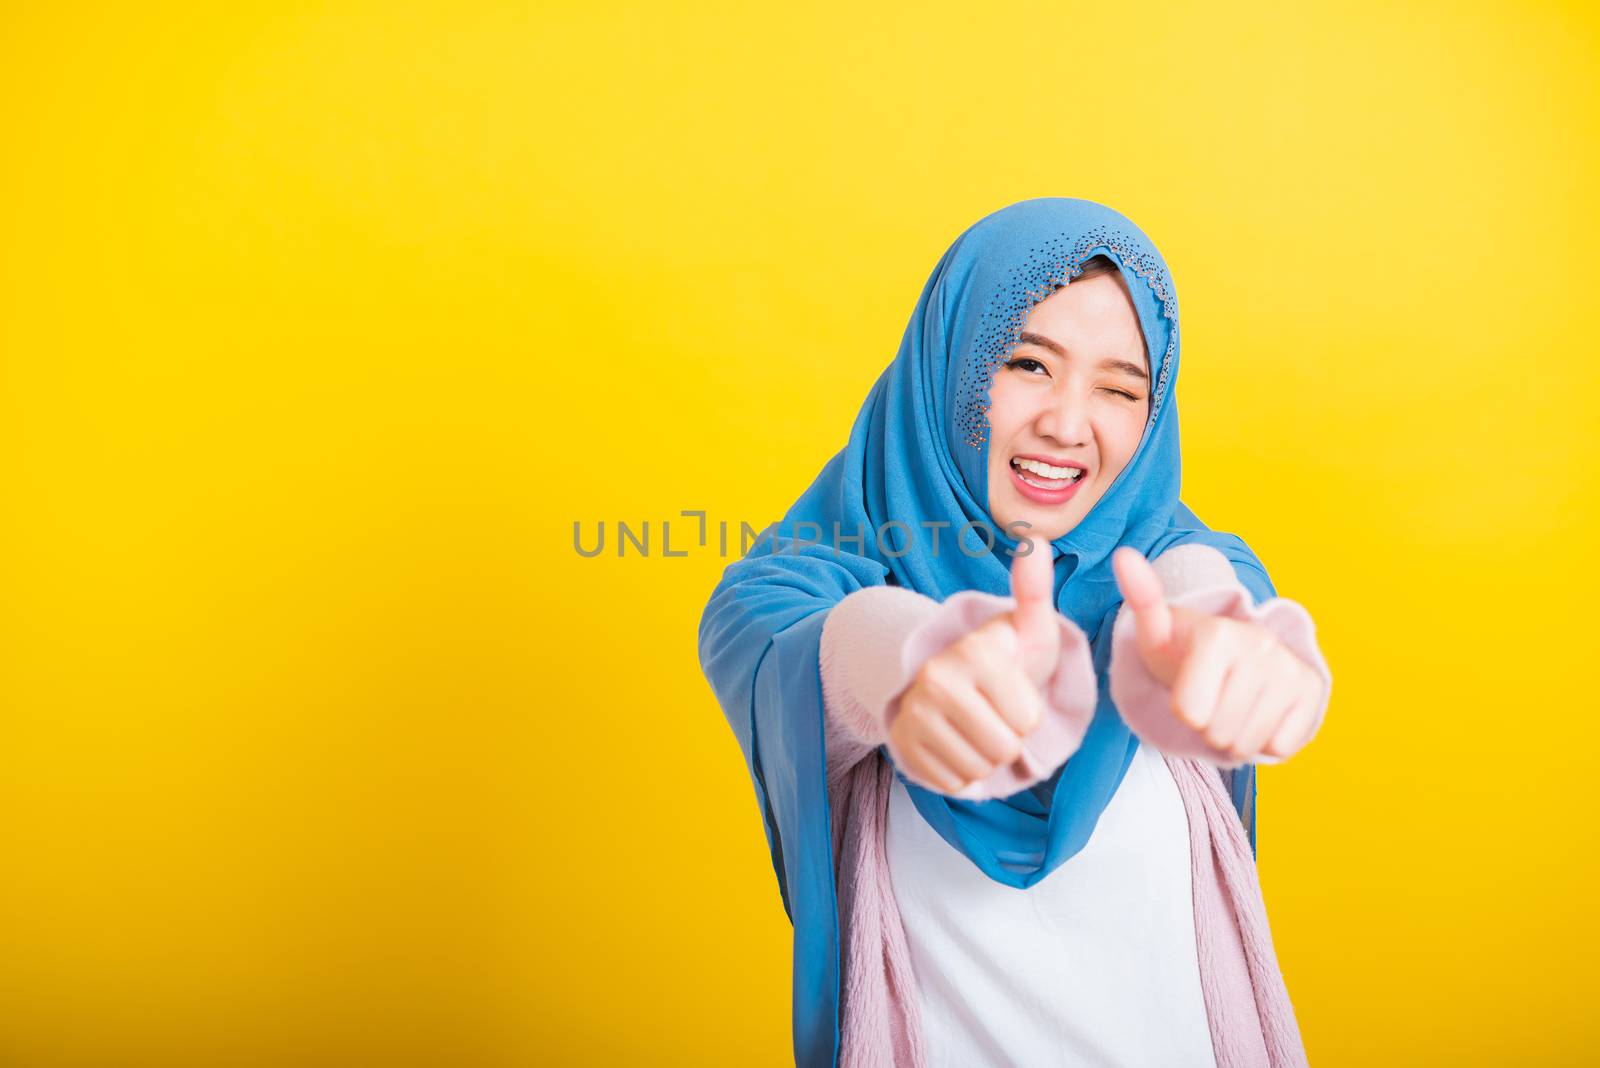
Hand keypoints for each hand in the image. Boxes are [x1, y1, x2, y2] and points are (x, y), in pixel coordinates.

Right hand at [889, 534, 1060, 791]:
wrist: (952, 678)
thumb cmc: (1005, 657)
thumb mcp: (1028, 626)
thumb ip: (1035, 590)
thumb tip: (1039, 542)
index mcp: (972, 653)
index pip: (1027, 720)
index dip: (1029, 711)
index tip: (1012, 689)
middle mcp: (935, 681)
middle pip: (1004, 748)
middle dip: (1009, 737)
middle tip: (995, 711)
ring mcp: (913, 715)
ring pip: (979, 768)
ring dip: (987, 755)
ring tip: (977, 725)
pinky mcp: (902, 746)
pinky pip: (954, 782)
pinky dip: (962, 770)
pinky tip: (957, 743)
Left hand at [1111, 547, 1325, 761]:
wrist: (1231, 656)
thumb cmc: (1184, 651)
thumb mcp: (1156, 633)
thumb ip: (1141, 599)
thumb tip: (1124, 556)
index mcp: (1219, 633)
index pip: (1189, 714)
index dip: (1182, 711)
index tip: (1188, 687)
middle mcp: (1260, 644)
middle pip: (1218, 732)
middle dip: (1208, 726)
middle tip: (1211, 698)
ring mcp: (1291, 667)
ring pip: (1248, 743)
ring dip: (1234, 737)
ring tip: (1231, 706)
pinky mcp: (1313, 689)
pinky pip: (1280, 745)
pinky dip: (1264, 740)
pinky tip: (1258, 713)